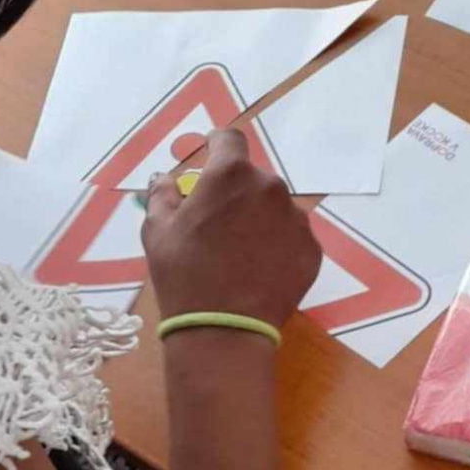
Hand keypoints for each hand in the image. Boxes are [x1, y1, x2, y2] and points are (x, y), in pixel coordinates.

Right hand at [143, 130, 321, 328]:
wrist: (224, 329)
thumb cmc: (183, 275)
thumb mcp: (157, 230)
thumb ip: (163, 193)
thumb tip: (164, 177)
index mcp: (230, 174)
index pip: (229, 139)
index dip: (217, 146)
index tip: (210, 157)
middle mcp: (270, 187)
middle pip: (253, 178)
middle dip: (236, 193)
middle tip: (219, 223)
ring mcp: (296, 219)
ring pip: (275, 207)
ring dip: (259, 218)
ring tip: (241, 252)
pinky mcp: (312, 249)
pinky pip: (292, 236)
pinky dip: (277, 245)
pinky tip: (259, 269)